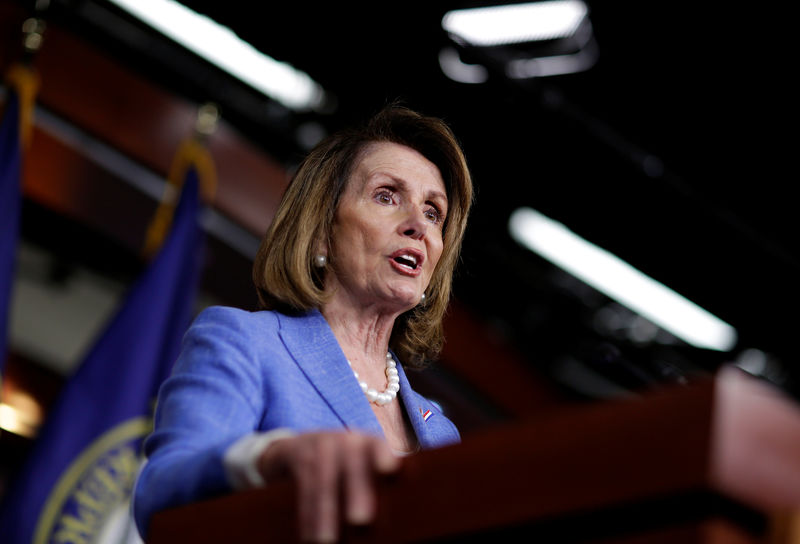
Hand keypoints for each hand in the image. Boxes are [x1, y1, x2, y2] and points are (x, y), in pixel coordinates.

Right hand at [257, 431, 400, 542]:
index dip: (384, 454)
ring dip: (325, 513)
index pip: (379, 447)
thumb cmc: (345, 467)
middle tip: (361, 520)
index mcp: (370, 444)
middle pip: (353, 466)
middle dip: (357, 491)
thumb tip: (410, 512)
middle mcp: (347, 441)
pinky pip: (303, 488)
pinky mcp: (298, 456)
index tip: (391, 468)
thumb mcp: (364, 465)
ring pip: (323, 482)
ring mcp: (321, 446)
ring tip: (328, 542)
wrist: (298, 448)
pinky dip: (306, 515)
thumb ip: (384, 481)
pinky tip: (309, 537)